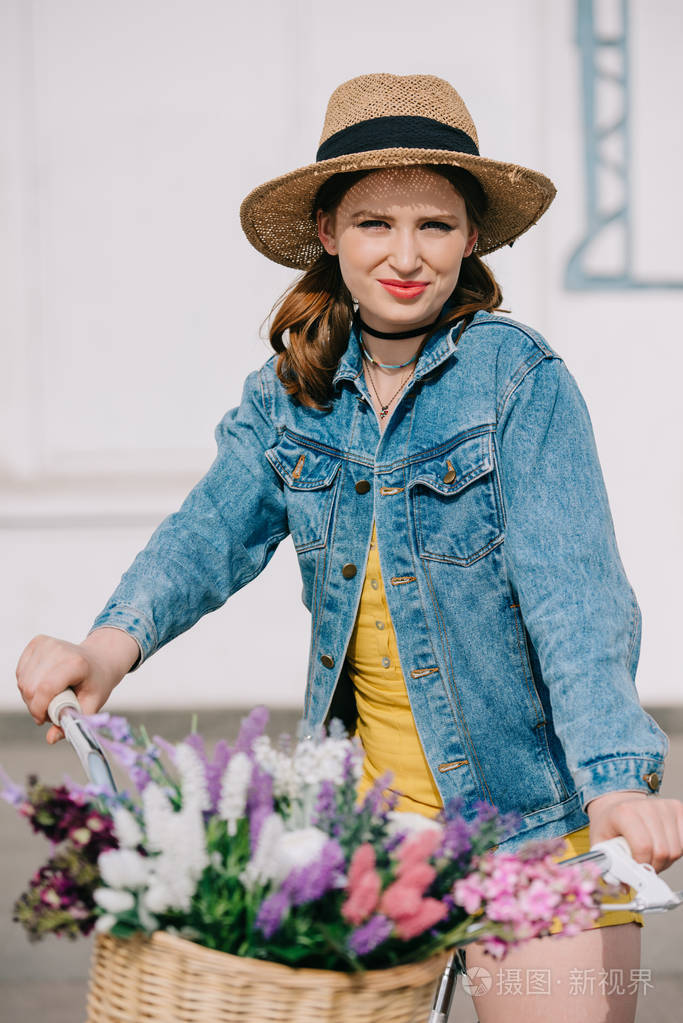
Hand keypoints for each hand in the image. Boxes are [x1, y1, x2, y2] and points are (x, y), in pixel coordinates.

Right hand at [15, 629, 138, 743]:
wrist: (100, 658)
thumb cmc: (97, 682)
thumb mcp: (92, 704)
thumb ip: (73, 722)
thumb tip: (51, 739)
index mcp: (76, 663)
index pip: (45, 689)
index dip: (39, 709)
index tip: (43, 720)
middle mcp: (59, 649)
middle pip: (30, 687)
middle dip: (35, 706)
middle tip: (51, 709)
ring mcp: (46, 643)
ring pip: (23, 681)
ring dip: (31, 696)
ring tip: (50, 697)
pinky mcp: (37, 642)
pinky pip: (21, 672)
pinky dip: (28, 684)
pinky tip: (43, 685)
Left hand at [586, 789, 682, 872]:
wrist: (618, 804)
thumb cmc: (610, 823)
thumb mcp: (600, 842)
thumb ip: (608, 864)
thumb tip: (624, 887)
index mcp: (623, 813)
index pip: (643, 847)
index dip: (642, 864)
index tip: (637, 870)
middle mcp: (645, 806)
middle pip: (662, 851)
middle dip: (654, 866)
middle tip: (644, 866)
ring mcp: (663, 806)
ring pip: (676, 849)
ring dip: (665, 861)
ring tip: (651, 856)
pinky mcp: (676, 809)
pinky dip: (675, 850)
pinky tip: (662, 846)